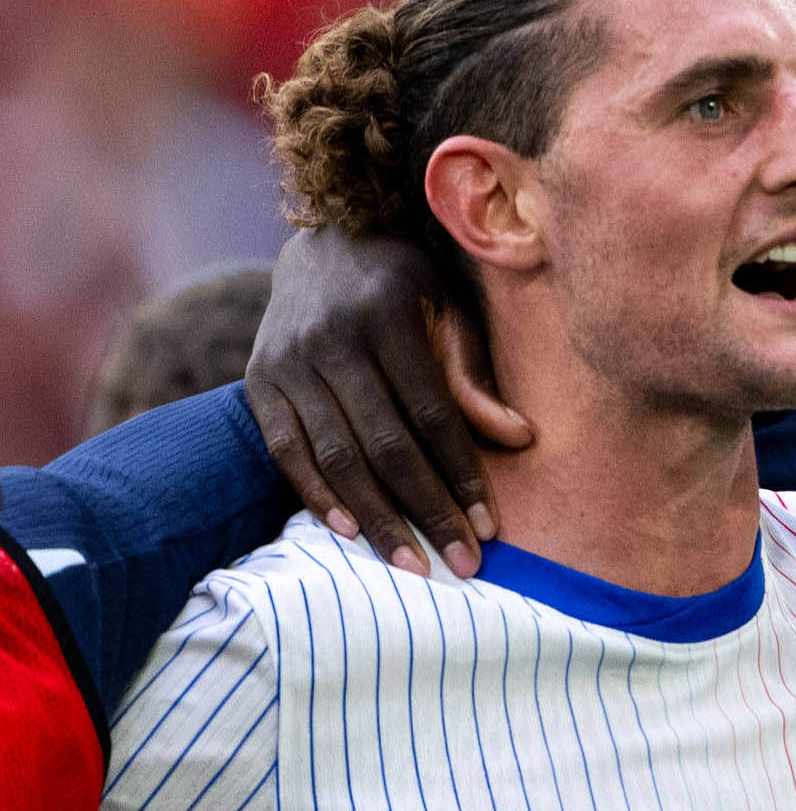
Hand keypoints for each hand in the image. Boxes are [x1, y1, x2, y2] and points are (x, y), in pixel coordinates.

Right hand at [244, 227, 531, 576]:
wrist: (326, 244)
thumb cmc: (407, 288)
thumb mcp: (450, 314)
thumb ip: (474, 378)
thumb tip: (522, 438)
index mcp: (388, 317)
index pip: (433, 415)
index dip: (461, 475)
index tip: (488, 529)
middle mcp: (331, 340)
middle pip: (385, 445)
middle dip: (426, 511)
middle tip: (461, 566)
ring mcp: (288, 362)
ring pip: (336, 456)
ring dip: (375, 518)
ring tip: (411, 565)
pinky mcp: (259, 382)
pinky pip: (287, 451)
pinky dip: (316, 495)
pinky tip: (348, 532)